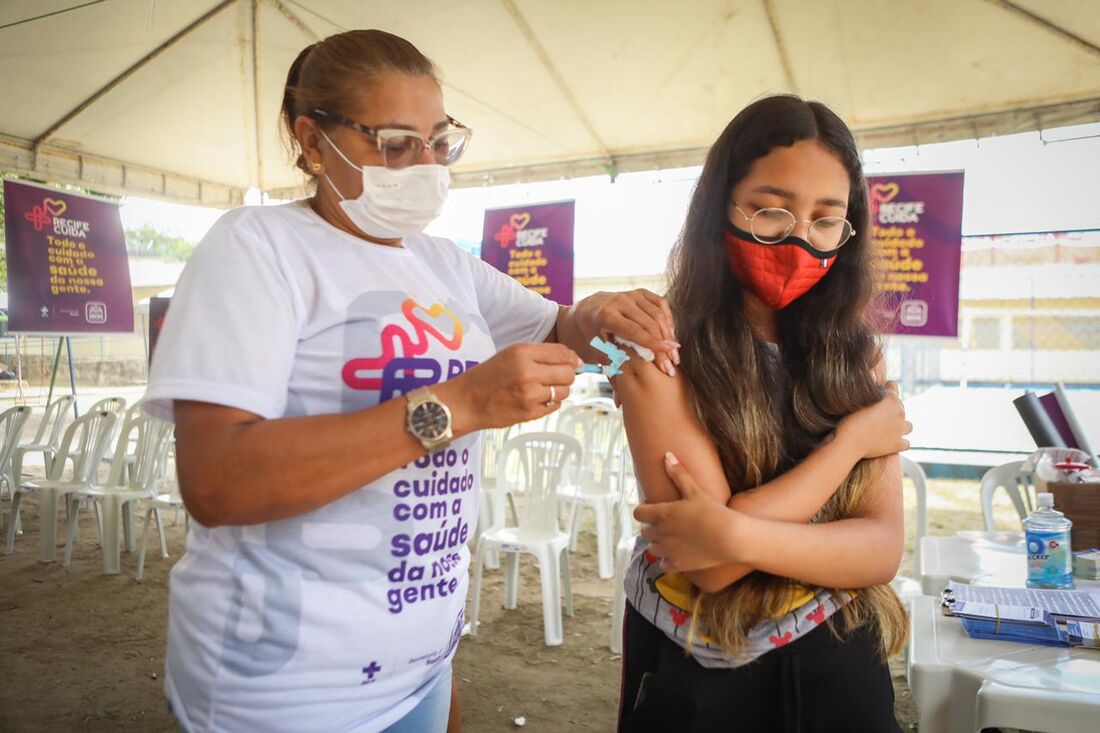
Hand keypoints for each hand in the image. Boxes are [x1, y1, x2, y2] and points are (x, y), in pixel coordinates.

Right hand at [452, 343, 580, 429]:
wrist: (466, 401)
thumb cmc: (488, 377)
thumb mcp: (511, 354)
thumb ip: (541, 355)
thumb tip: (574, 361)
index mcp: (523, 352)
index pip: (563, 353)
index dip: (573, 359)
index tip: (574, 363)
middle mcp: (528, 372)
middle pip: (568, 373)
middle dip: (567, 376)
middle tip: (555, 378)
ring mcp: (530, 394)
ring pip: (564, 391)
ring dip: (559, 391)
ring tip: (542, 389)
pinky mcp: (530, 413)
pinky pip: (555, 406)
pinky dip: (550, 403)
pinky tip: (535, 400)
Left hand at [572, 289, 679, 374]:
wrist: (587, 312)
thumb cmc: (593, 337)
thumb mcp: (599, 355)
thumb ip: (612, 375)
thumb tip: (620, 403)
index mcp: (605, 315)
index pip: (634, 330)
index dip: (653, 342)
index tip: (669, 353)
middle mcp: (618, 301)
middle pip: (649, 322)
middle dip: (663, 343)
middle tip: (673, 363)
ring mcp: (630, 294)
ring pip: (657, 312)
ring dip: (668, 333)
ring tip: (674, 353)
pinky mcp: (639, 292)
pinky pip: (660, 303)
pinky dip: (668, 319)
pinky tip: (670, 335)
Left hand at [633, 452, 740, 572]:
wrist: (730, 538)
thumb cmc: (712, 512)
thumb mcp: (695, 490)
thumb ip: (678, 474)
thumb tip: (667, 455)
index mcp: (661, 514)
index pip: (638, 514)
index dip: (644, 511)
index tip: (653, 510)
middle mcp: (660, 533)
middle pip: (645, 532)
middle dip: (653, 528)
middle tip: (667, 524)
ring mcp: (667, 550)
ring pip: (652, 549)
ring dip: (658, 545)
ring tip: (672, 540)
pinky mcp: (677, 564)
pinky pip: (663, 565)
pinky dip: (667, 561)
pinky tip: (677, 555)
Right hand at [836, 382, 911, 458]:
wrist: (848, 441)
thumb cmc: (848, 418)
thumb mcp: (857, 398)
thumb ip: (868, 388)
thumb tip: (871, 376)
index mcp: (891, 398)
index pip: (894, 387)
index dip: (885, 389)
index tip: (878, 393)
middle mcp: (900, 413)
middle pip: (900, 407)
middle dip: (891, 408)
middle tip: (876, 414)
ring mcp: (900, 430)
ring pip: (908, 426)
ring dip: (900, 425)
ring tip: (887, 428)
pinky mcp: (897, 445)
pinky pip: (906, 443)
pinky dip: (899, 442)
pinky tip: (890, 441)